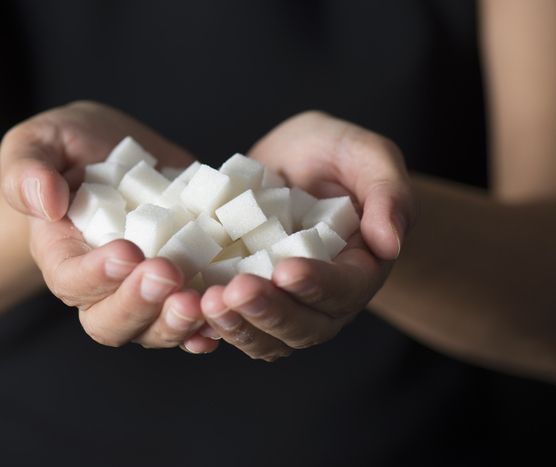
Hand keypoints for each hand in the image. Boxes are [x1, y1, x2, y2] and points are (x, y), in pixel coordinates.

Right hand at [0, 101, 218, 352]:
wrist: (115, 152)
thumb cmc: (70, 148)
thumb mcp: (40, 143)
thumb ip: (27, 170)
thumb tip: (44, 203)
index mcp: (61, 254)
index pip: (70, 280)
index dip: (96, 275)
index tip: (126, 252)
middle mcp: (102, 284)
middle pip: (110, 321)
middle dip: (140, 304)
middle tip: (168, 273)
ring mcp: (144, 289)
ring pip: (153, 329)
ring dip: (177, 322)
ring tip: (201, 301)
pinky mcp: (181, 282)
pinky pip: (192, 319)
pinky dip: (207, 325)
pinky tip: (222, 317)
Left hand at [194, 111, 417, 360]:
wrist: (296, 167)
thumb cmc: (336, 156)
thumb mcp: (367, 155)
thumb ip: (387, 192)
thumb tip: (390, 242)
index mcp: (359, 267)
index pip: (345, 290)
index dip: (317, 285)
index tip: (286, 269)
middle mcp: (324, 298)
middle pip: (305, 327)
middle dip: (270, 312)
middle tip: (235, 292)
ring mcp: (286, 304)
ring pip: (268, 338)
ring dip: (238, 327)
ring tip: (208, 303)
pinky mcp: (251, 300)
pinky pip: (236, 327)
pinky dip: (214, 327)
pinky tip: (190, 310)